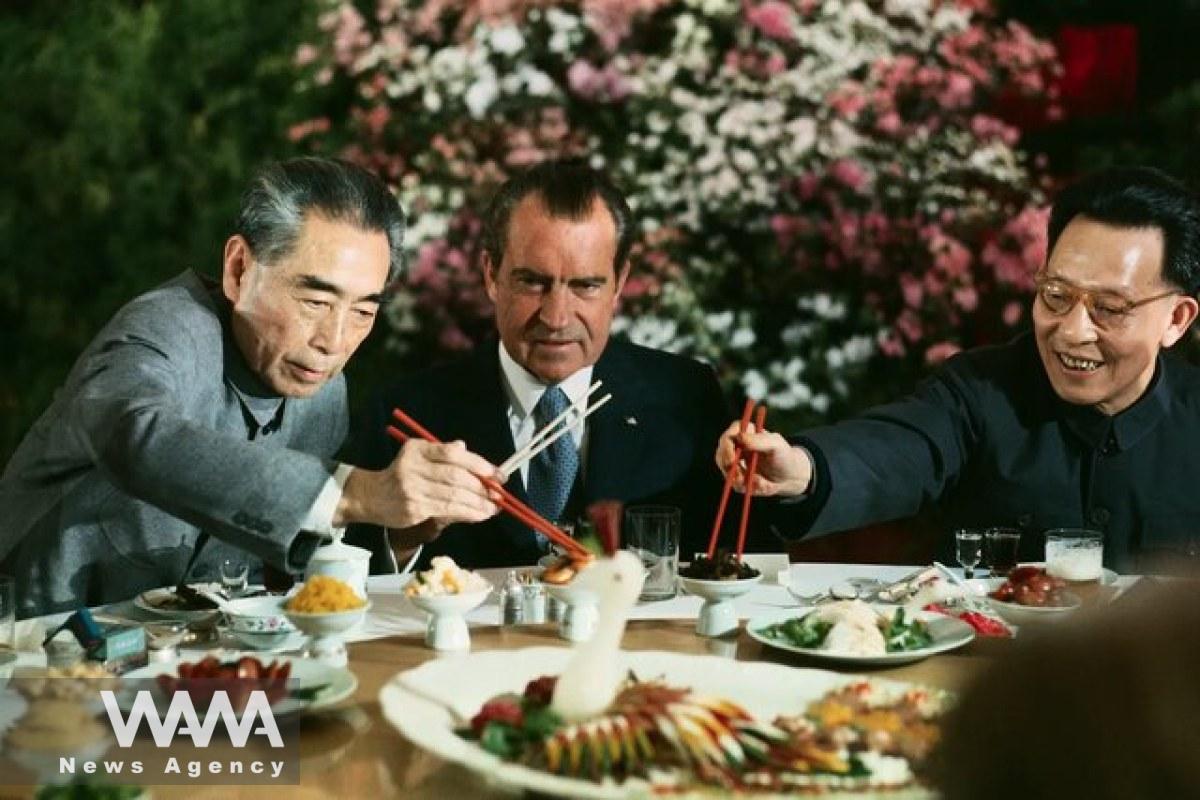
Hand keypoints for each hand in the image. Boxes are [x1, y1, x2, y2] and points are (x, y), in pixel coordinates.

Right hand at [336, 440, 502, 527]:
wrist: (372, 496)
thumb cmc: (402, 474)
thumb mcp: (419, 456)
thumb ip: (443, 453)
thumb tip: (466, 448)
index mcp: (418, 450)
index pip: (453, 454)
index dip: (479, 464)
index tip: (497, 474)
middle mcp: (414, 467)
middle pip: (456, 476)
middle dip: (481, 486)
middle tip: (498, 494)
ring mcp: (413, 489)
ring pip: (453, 496)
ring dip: (478, 503)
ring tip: (493, 508)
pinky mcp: (414, 508)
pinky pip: (446, 510)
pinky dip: (467, 513)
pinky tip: (479, 515)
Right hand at [714, 421, 813, 497]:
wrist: (790, 476)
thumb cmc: (785, 456)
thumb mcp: (776, 445)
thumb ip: (760, 440)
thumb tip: (740, 437)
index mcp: (745, 433)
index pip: (728, 436)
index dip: (726, 447)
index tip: (732, 460)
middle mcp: (736, 446)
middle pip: (721, 454)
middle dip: (729, 468)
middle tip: (740, 478)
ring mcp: (735, 462)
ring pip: (727, 471)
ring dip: (740, 480)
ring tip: (760, 483)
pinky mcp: (737, 477)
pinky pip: (735, 484)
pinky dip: (748, 487)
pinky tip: (762, 485)